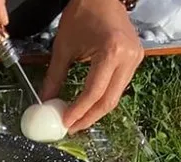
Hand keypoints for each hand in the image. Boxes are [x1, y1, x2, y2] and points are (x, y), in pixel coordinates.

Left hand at [41, 0, 143, 133]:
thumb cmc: (82, 14)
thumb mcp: (63, 48)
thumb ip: (54, 78)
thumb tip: (45, 101)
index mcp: (112, 52)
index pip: (93, 93)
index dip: (78, 111)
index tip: (64, 123)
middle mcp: (128, 57)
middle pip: (108, 100)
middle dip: (89, 118)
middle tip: (72, 128)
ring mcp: (135, 59)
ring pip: (115, 96)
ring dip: (96, 111)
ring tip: (77, 120)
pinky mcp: (135, 59)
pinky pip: (118, 87)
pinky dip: (103, 99)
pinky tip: (89, 106)